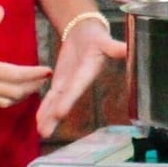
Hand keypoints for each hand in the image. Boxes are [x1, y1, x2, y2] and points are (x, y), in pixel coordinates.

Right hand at [0, 6, 51, 105]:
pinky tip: (7, 91)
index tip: (48, 71)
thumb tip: (1, 11)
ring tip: (31, 87)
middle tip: (44, 79)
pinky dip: (4, 99)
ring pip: (3, 102)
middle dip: (32, 87)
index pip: (16, 75)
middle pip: (14, 92)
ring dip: (19, 96)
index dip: (34, 74)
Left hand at [37, 12, 127, 137]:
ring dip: (47, 117)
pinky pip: (51, 97)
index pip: (76, 89)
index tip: (58, 113)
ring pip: (55, 103)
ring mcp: (68, 85)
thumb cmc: (98, 37)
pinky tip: (38, 120)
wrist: (86, 33)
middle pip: (64, 101)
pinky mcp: (60, 82)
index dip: (67, 101)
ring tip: (40, 133)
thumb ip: (116, 47)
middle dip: (54, 117)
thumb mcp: (106, 41)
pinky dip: (44, 108)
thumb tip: (129, 48)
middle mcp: (77, 83)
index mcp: (87, 74)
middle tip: (44, 133)